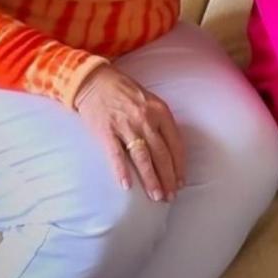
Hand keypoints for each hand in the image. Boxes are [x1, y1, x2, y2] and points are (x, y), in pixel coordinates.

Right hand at [74, 64, 184, 201]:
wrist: (96, 81)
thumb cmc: (125, 92)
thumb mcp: (151, 101)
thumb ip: (161, 122)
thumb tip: (171, 149)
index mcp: (160, 111)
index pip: (175, 143)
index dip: (179, 165)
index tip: (181, 182)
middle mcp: (146, 119)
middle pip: (162, 154)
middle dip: (168, 178)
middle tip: (171, 196)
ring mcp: (126, 125)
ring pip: (143, 157)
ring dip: (151, 179)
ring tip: (157, 196)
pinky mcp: (106, 131)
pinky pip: (116, 155)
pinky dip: (122, 171)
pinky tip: (127, 186)